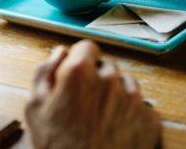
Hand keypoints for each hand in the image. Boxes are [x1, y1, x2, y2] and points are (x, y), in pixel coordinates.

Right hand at [25, 40, 160, 148]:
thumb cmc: (59, 147)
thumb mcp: (35, 107)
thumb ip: (44, 72)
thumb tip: (58, 53)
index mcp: (80, 72)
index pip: (87, 46)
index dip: (79, 60)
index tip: (77, 74)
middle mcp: (110, 79)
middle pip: (106, 66)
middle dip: (96, 79)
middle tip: (85, 103)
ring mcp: (133, 99)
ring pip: (126, 84)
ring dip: (116, 95)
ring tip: (100, 119)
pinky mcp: (150, 119)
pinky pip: (142, 106)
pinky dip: (131, 114)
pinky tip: (115, 129)